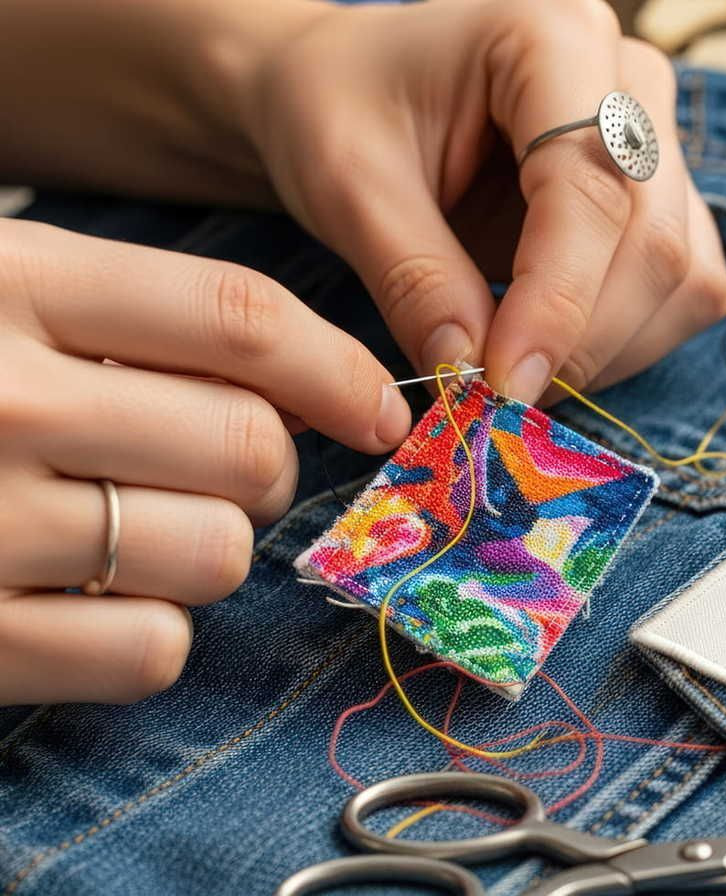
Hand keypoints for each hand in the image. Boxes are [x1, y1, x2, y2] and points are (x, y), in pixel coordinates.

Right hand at [0, 220, 410, 704]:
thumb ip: (126, 317)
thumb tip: (314, 382)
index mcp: (7, 284)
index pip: (239, 318)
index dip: (340, 367)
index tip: (382, 406)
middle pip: (250, 447)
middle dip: (270, 469)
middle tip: (229, 469)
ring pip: (216, 553)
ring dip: (209, 547)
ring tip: (139, 526)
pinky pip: (151, 649)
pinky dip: (148, 631)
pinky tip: (95, 598)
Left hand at [240, 0, 725, 403]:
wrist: (351, 91)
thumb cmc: (340, 111)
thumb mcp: (347, 186)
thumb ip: (415, 279)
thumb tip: (475, 378)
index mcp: (550, 34)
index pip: (591, 186)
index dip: (558, 302)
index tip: (504, 386)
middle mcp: (628, 79)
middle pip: (656, 240)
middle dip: (584, 340)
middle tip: (500, 398)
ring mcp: (656, 139)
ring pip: (684, 274)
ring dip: (611, 350)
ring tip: (515, 372)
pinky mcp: (662, 198)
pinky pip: (682, 289)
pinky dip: (625, 342)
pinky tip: (549, 348)